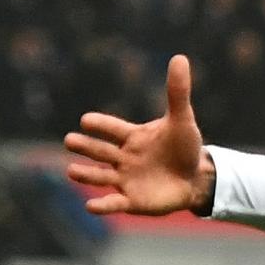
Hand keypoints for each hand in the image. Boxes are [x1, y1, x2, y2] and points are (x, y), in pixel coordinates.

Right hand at [64, 54, 214, 215]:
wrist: (195, 178)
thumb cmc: (184, 147)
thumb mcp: (182, 120)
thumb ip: (177, 92)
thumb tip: (180, 57)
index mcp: (131, 136)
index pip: (112, 128)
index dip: (101, 125)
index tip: (86, 120)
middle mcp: (123, 157)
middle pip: (100, 151)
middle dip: (85, 147)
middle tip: (69, 142)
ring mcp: (125, 179)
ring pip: (101, 176)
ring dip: (87, 175)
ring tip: (71, 172)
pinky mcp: (132, 200)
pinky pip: (114, 202)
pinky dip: (103, 205)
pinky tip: (90, 206)